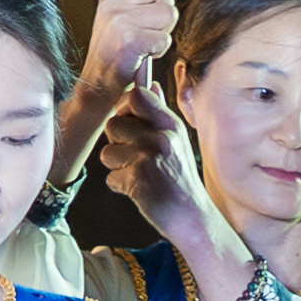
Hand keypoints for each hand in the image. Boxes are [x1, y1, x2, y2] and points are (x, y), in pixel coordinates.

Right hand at [79, 0, 179, 86]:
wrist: (97, 85)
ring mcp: (119, 20)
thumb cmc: (115, 52)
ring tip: (146, 41)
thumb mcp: (117, 15)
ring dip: (164, 31)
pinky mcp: (129, 40)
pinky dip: (159, 49)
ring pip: (168, 12)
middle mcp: (111, 2)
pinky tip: (144, 55)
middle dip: (165, 6)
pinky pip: (165, 37)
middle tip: (150, 26)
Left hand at [132, 77, 256, 300]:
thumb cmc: (181, 178)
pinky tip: (139, 191)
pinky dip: (121, 187)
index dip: (125, 108)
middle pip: (114, 125)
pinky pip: (111, 178)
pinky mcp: (137, 180)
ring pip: (107, 153)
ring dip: (117, 167)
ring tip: (138, 175)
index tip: (130, 124)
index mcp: (170, 124)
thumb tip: (148, 84)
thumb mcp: (177, 140)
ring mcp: (149, 158)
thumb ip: (159, 113)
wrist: (193, 217)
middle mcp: (160, 137)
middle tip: (136, 157)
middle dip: (117, 143)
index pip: (136, 96)